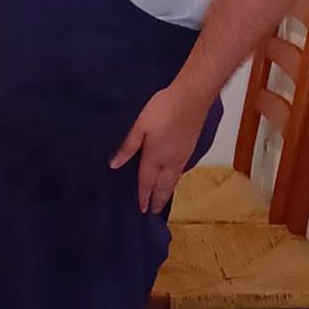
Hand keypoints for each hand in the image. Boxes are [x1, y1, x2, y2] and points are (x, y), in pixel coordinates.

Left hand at [111, 83, 212, 212]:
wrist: (193, 95)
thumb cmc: (164, 108)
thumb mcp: (139, 126)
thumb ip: (127, 146)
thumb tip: (114, 165)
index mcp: (155, 158)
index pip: (146, 183)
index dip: (143, 197)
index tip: (141, 210)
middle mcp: (170, 161)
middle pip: (163, 187)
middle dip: (157, 201)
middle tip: (153, 213)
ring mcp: (182, 156)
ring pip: (173, 181)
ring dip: (167, 193)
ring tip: (162, 202)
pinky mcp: (190, 148)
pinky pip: (181, 172)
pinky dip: (176, 181)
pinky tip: (174, 181)